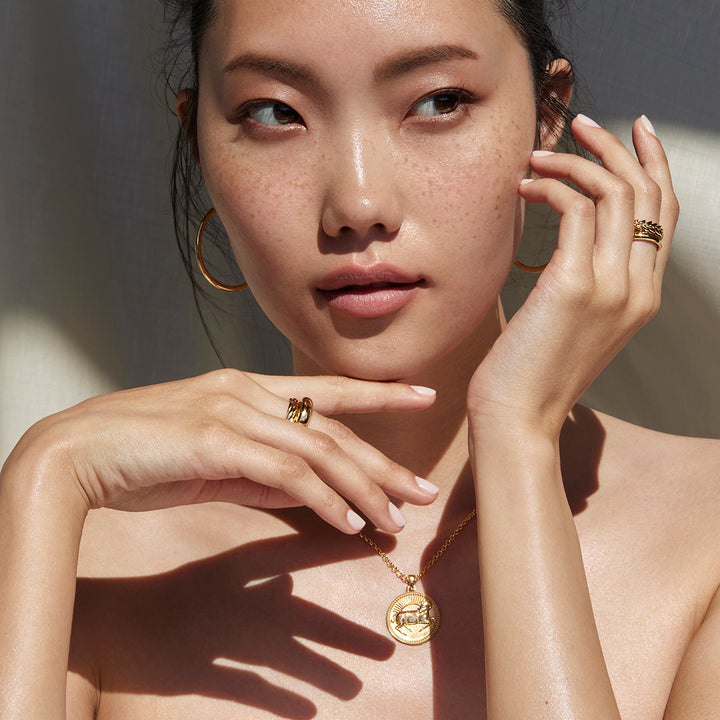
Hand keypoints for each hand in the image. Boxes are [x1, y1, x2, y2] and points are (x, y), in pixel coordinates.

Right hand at [11, 370, 437, 532]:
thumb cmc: (142, 455)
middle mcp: (248, 393)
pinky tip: (347, 523)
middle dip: (384, 460)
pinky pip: (288, 473)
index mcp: (247, 388)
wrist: (78, 452)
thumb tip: (309, 491)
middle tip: (423, 489)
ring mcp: (234, 412)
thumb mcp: (213, 461)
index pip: (327, 390)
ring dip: (362, 488)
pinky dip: (323, 500)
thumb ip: (261, 471)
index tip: (420, 396)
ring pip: (319, 449)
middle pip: (334, 427)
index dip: (377, 394)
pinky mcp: (219, 441)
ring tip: (393, 519)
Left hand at [467, 114, 678, 435]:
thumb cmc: (532, 373)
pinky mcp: (574, 285)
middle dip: (617, 147)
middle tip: (581, 123)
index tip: (634, 131)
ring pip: (615, 193)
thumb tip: (567, 242)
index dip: (653, 165)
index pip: (663, 215)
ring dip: (575, 162)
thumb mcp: (572, 325)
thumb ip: (585, 283)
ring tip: (536, 157)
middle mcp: (639, 288)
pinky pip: (575, 209)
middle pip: (647, 193)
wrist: (518, 417)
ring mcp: (613, 287)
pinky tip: (524, 187)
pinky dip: (550, 187)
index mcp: (642, 297)